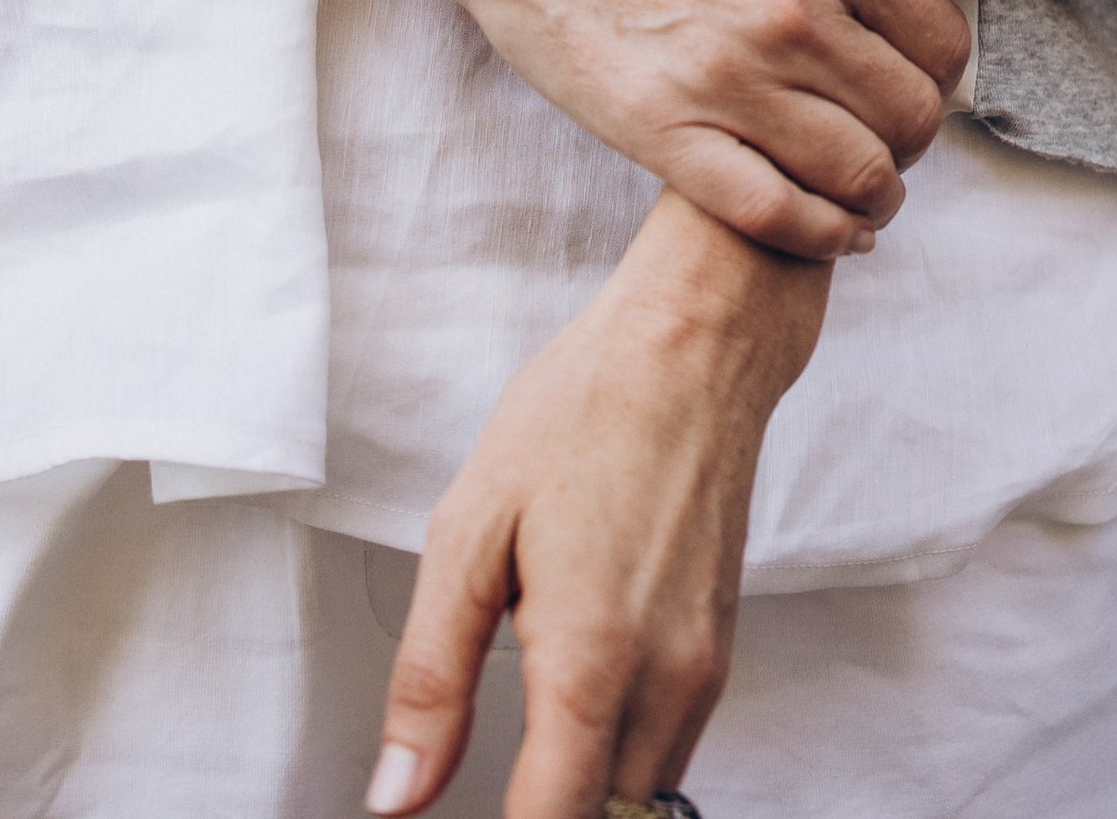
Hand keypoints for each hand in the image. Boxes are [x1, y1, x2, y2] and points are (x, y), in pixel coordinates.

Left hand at [366, 193, 827, 818]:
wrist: (697, 345)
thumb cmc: (581, 412)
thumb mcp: (470, 528)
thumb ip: (430, 677)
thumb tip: (396, 796)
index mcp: (590, 662)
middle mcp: (665, 687)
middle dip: (543, 816)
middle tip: (478, 784)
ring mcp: (704, 676)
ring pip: (640, 799)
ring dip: (580, 794)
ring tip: (516, 753)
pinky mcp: (720, 656)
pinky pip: (666, 752)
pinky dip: (615, 758)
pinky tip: (569, 703)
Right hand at [399, 0, 1022, 261]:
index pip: (943, 44)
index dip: (938, 66)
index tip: (906, 66)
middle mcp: (789, 14)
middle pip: (912, 120)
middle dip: (912, 131)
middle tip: (880, 122)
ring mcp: (725, 80)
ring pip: (857, 178)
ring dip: (877, 192)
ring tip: (863, 180)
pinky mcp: (662, 133)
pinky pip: (779, 217)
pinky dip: (824, 235)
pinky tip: (831, 224)